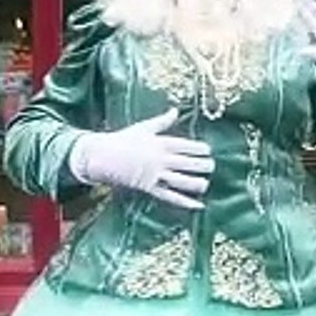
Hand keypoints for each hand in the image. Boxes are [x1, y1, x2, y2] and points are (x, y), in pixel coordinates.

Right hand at [67, 108, 213, 209]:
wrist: (102, 156)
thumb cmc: (122, 140)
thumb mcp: (143, 128)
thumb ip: (162, 121)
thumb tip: (175, 110)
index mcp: (160, 143)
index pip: (185, 146)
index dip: (199, 149)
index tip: (208, 150)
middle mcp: (160, 159)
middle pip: (187, 163)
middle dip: (202, 165)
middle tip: (212, 166)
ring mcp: (155, 174)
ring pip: (181, 181)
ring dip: (196, 183)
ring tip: (206, 183)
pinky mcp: (149, 188)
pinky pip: (169, 196)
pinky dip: (184, 201)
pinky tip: (198, 205)